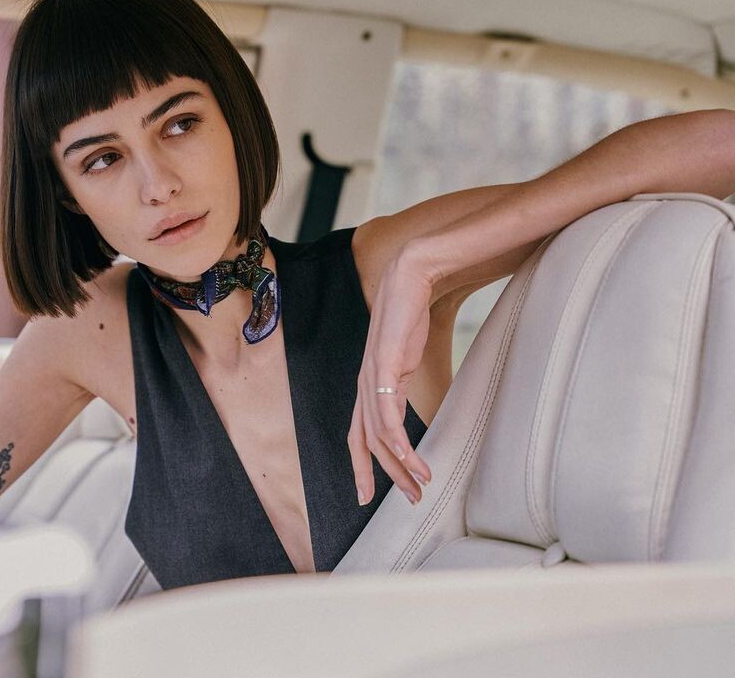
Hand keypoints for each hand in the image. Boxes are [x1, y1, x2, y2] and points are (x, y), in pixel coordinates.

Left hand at [349, 242, 434, 505]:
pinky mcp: (382, 367)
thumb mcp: (409, 357)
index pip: (358, 433)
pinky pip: (387, 414)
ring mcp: (370, 376)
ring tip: (419, 486)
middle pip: (364, 442)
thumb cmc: (412, 314)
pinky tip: (412, 461)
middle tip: (406, 500)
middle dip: (382, 475)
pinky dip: (399, 442)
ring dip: (399, 466)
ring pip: (377, 435)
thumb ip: (405, 383)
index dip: (362, 465)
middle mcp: (363, 383)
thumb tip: (417, 406)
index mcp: (368, 383)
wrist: (412, 277)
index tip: (368, 493)